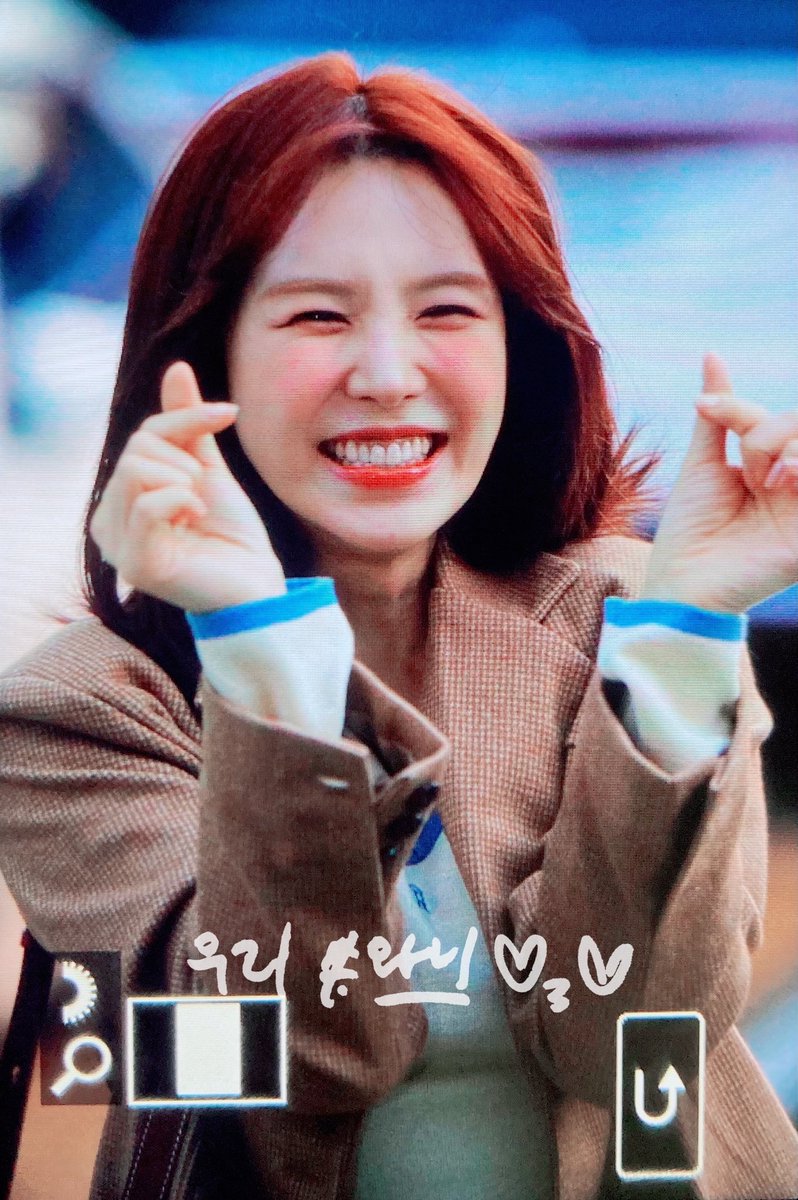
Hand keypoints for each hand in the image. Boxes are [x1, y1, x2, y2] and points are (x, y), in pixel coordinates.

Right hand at [90, 362, 285, 611]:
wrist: (258, 583)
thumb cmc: (232, 532)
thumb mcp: (208, 467)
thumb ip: (187, 425)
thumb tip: (176, 366)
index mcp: (120, 500)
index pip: (142, 436)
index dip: (187, 418)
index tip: (230, 412)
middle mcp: (109, 523)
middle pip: (136, 451)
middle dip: (184, 461)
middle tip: (203, 494)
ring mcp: (117, 546)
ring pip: (135, 471)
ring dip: (183, 480)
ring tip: (198, 508)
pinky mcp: (135, 566)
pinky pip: (147, 504)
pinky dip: (181, 500)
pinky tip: (196, 518)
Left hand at [641, 353, 797, 612]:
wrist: (681, 583)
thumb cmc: (689, 531)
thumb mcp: (703, 463)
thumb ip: (720, 413)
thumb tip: (714, 355)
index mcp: (775, 470)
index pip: (777, 420)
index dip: (741, 408)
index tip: (702, 408)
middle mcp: (795, 487)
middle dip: (768, 433)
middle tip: (745, 468)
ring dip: (787, 449)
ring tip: (766, 481)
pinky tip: (784, 480)